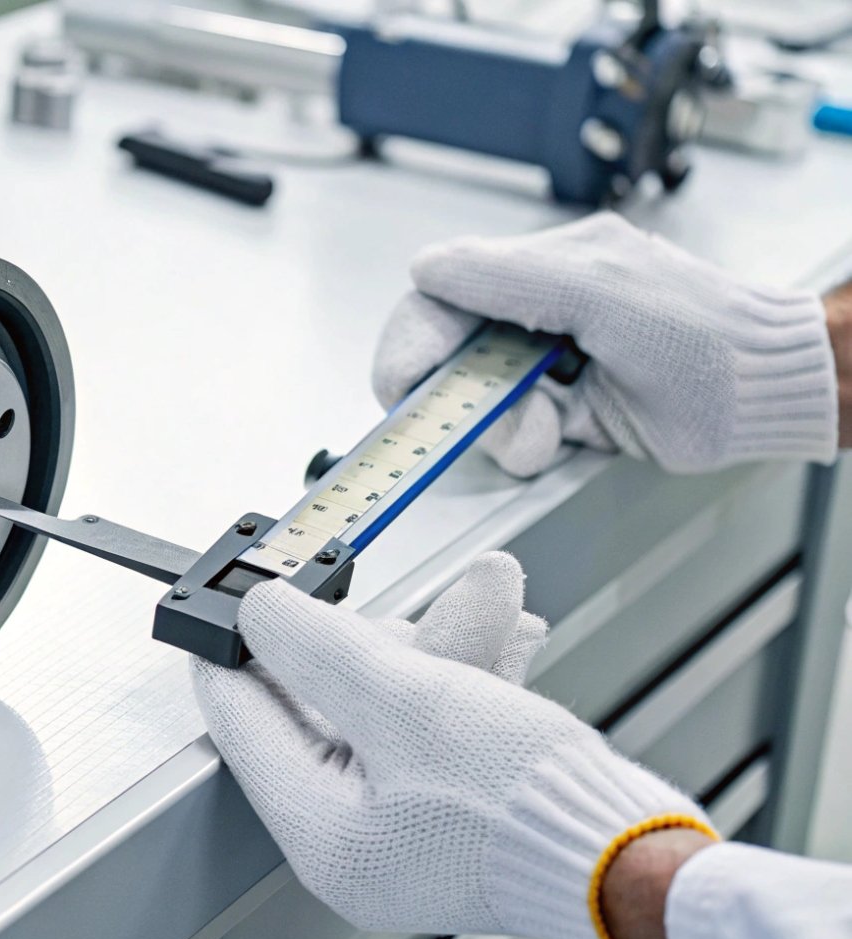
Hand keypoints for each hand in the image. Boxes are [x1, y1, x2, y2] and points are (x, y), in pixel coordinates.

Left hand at [191, 552, 712, 938]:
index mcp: (319, 830)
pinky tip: (503, 636)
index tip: (227, 598)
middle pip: (321, 705)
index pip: (242, 721)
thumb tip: (258, 609)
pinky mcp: (451, 806)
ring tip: (490, 599)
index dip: (234, 649)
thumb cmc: (526, 807)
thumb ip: (320, 648)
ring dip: (435, 646)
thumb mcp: (406, 701)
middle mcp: (353, 837)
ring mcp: (403, 824)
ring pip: (388, 704)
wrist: (638, 856)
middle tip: (403, 598)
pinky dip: (462, 677)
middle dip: (370, 640)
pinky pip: (432, 724)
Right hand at [372, 213, 839, 476]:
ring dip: (503, 423)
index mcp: (538, 270)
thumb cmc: (704, 334)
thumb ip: (505, 275)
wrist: (764, 393)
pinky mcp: (562, 414)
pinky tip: (562, 428)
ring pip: (477, 404)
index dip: (411, 340)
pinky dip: (526, 442)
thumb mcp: (597, 289)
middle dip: (458, 393)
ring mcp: (547, 367)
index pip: (439, 297)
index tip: (402, 382)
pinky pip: (512, 434)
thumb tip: (427, 269)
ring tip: (547, 425)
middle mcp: (534, 314)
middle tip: (467, 416)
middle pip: (449, 355)